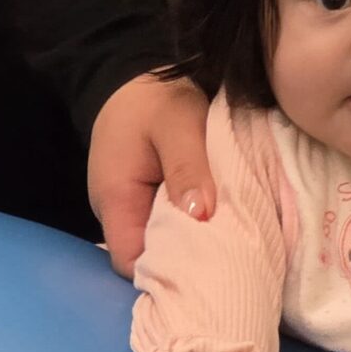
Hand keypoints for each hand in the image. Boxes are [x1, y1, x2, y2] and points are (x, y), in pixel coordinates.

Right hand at [88, 72, 214, 277]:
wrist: (140, 77)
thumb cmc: (157, 97)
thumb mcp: (177, 123)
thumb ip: (187, 167)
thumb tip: (201, 214)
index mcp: (116, 199)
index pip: (130, 261)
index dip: (165, 274)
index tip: (207, 275)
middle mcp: (119, 212)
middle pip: (148, 260)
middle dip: (186, 267)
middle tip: (231, 266)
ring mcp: (135, 208)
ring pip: (164, 245)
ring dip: (195, 249)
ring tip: (234, 252)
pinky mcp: (152, 202)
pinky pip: (174, 227)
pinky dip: (198, 231)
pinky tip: (226, 232)